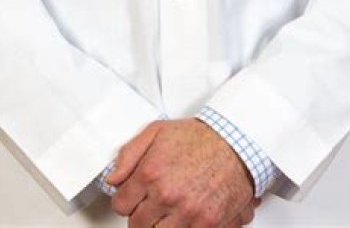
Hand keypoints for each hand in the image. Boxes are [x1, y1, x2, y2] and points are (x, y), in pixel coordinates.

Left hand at [107, 118, 257, 227]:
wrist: (236, 143)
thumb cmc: (199, 137)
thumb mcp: (157, 132)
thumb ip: (129, 155)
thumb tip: (113, 178)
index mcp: (151, 173)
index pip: (120, 204)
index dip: (125, 200)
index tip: (132, 198)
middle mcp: (167, 195)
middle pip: (137, 225)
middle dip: (141, 215)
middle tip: (151, 205)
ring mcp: (186, 212)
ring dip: (161, 224)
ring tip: (169, 210)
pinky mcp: (206, 224)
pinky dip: (183, 227)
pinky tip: (185, 215)